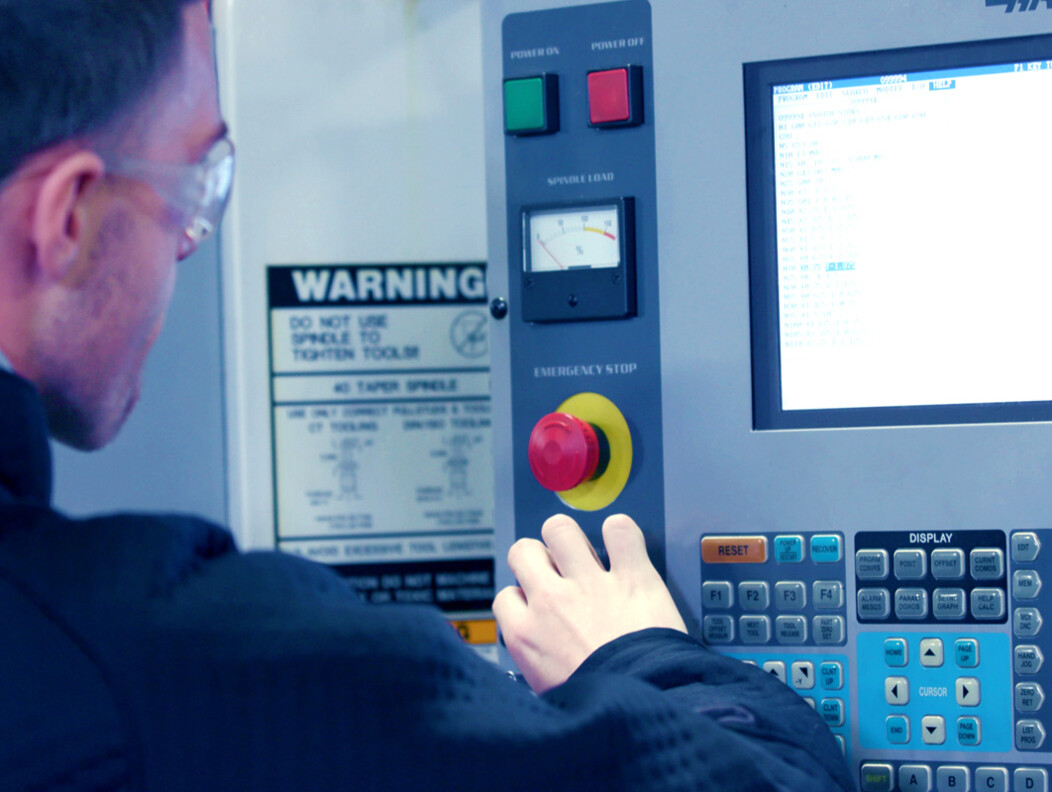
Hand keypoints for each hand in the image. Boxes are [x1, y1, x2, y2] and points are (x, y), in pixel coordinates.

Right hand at [493, 513, 686, 692]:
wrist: (646, 703)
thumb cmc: (602, 707)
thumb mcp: (550, 693)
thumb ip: (540, 664)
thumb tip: (545, 662)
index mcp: (527, 635)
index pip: (506, 596)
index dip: (522, 597)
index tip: (536, 604)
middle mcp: (551, 601)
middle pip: (524, 551)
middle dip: (538, 555)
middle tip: (555, 569)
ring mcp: (590, 584)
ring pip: (561, 530)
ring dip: (570, 536)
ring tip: (583, 550)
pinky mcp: (632, 575)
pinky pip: (619, 530)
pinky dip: (620, 531)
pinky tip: (621, 542)